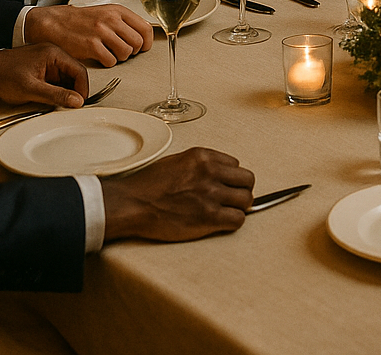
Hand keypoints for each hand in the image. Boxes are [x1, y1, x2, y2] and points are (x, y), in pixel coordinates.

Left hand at [0, 44, 87, 107]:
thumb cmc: (3, 75)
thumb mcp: (32, 89)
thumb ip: (56, 95)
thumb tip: (77, 101)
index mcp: (53, 54)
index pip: (79, 70)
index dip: (83, 88)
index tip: (80, 103)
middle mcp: (52, 54)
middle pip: (73, 74)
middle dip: (74, 91)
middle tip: (71, 106)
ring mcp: (46, 61)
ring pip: (65, 78)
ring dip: (64, 91)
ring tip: (59, 103)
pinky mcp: (40, 68)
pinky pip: (55, 80)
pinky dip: (55, 90)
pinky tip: (50, 99)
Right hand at [27, 3, 153, 65]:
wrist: (51, 23)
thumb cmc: (77, 20)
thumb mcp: (104, 13)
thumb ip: (123, 22)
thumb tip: (142, 35)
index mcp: (117, 10)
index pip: (146, 28)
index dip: (147, 42)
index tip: (142, 48)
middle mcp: (111, 19)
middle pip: (138, 43)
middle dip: (132, 52)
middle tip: (121, 52)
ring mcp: (101, 32)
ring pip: (127, 53)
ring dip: (120, 58)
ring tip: (109, 54)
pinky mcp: (91, 45)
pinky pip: (111, 61)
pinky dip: (107, 63)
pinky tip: (99, 57)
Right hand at [101, 147, 255, 241]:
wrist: (132, 203)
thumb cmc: (148, 185)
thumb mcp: (177, 161)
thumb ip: (200, 165)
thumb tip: (217, 174)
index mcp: (203, 157)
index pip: (236, 165)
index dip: (231, 178)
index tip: (225, 186)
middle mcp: (211, 172)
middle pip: (248, 180)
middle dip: (241, 191)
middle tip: (232, 201)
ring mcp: (211, 195)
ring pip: (247, 200)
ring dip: (239, 208)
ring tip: (226, 213)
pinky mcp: (208, 217)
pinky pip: (238, 220)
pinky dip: (232, 223)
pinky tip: (220, 224)